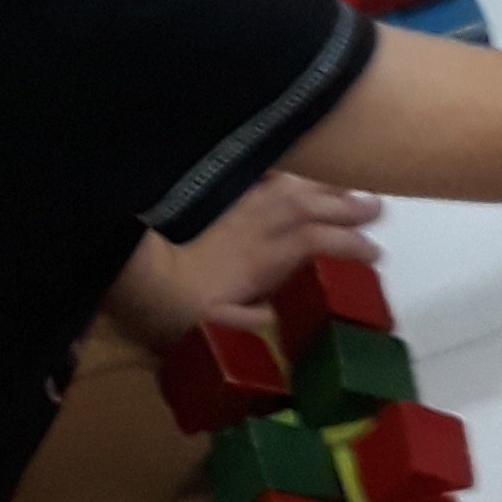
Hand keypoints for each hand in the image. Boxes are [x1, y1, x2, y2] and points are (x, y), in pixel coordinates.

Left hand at [105, 173, 382, 349]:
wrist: (122, 267)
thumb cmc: (169, 309)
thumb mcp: (218, 330)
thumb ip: (267, 324)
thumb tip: (309, 323)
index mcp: (262, 258)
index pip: (318, 244)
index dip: (350, 247)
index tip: (375, 256)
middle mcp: (255, 226)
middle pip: (311, 207)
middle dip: (348, 208)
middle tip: (379, 210)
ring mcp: (235, 207)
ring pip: (290, 188)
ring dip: (324, 188)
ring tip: (349, 187)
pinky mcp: (215, 198)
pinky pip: (255, 177)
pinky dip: (278, 171)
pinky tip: (292, 170)